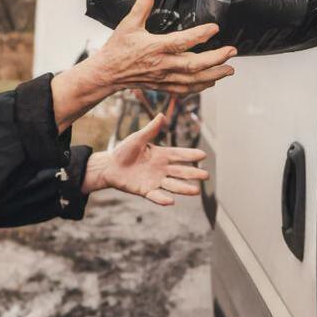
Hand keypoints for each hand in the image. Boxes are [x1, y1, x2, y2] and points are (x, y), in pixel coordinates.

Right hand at [52, 0, 235, 130]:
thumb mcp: (128, 24)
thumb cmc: (117, 48)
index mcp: (155, 47)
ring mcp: (163, 78)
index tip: (215, 28)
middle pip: (193, 65)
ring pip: (193, 80)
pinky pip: (185, 89)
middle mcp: (162, 65)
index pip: (181, 42)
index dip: (199, 35)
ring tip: (230, 70)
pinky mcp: (163, 86)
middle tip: (232, 51)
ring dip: (214, 75)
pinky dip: (200, 87)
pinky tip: (212, 82)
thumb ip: (142, 5)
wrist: (107, 73)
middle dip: (216, 59)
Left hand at [83, 114, 207, 204]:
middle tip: (206, 176)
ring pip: (172, 185)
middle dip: (193, 174)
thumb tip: (162, 115)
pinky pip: (155, 195)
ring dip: (184, 188)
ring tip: (196, 191)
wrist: (110, 167)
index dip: (190, 155)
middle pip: (180, 172)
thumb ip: (150, 130)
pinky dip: (162, 199)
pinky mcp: (145, 190)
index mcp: (161, 155)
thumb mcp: (137, 138)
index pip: (179, 155)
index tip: (203, 155)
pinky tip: (171, 201)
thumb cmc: (124, 151)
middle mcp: (161, 169)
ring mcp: (154, 180)